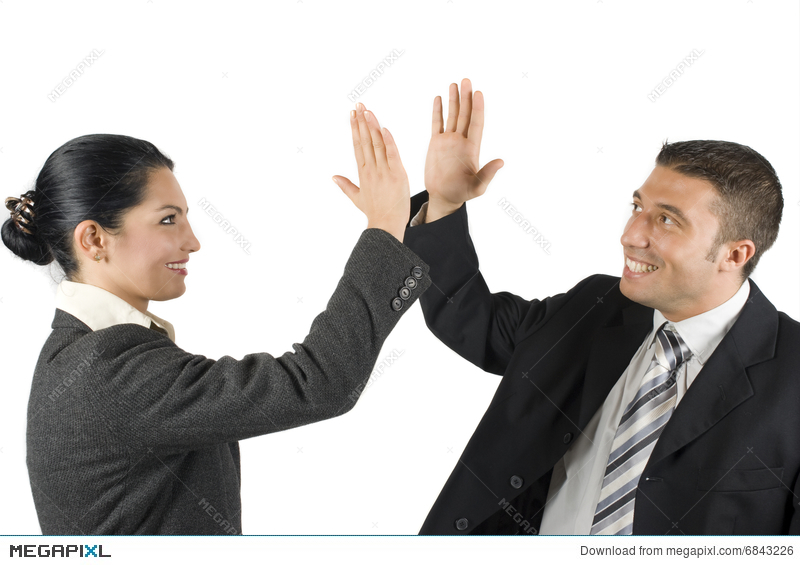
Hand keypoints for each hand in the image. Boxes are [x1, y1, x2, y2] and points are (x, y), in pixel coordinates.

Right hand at [334, 102, 409, 242]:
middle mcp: (371, 169)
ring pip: (377, 144)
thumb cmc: (374, 212)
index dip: (355, 129)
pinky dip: (389, 141)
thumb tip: (333, 177)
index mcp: (363, 173)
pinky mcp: (397, 175)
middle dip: (361, 122)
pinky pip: (392, 154)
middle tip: (358, 105)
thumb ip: (346, 185)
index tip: (352, 114)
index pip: (358, 145)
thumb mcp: (357, 198)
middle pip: (365, 140)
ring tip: (367, 111)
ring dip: (372, 126)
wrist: (385, 225)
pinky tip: (384, 128)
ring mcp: (384, 171)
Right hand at [424, 78, 503, 214]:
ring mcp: (449, 141)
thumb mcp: (477, 187)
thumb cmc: (462, 193)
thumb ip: (488, 174)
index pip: (476, 123)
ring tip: (455, 83)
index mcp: (472, 148)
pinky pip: (437, 124)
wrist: (445, 197)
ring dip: (454, 100)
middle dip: (466, 97)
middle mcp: (461, 141)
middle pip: (465, 114)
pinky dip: (438, 111)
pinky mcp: (436, 143)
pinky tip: (439, 98)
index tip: (478, 93)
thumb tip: (501, 162)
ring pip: (452, 115)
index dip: (477, 108)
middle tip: (467, 80)